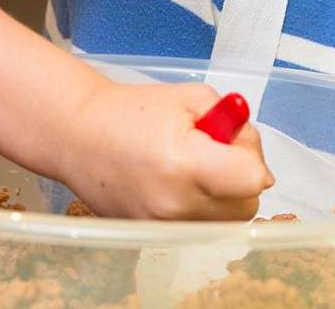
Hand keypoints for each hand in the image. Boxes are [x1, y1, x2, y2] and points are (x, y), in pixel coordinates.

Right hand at [59, 80, 273, 219]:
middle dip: (243, 177)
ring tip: (197, 167)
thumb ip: (234, 122)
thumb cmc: (132, 111)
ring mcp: (164, 227)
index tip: (233, 140)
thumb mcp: (193, 97)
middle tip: (216, 150)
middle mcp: (176, 205)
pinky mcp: (154, 236)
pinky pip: (202, 228)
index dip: (251, 156)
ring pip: (227, 222)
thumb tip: (256, 159)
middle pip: (246, 206)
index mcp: (185, 164)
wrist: (79, 136)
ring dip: (226, 196)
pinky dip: (204, 209)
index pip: (252, 179)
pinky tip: (182, 184)